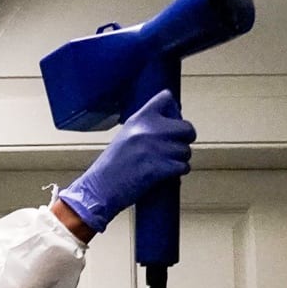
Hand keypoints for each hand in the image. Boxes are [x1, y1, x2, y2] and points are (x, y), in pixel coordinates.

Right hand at [55, 90, 193, 232]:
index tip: (171, 124)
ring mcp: (155, 148)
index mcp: (139, 118)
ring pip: (186, 150)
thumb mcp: (126, 135)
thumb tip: (171, 127)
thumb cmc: (111, 166)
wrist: (100, 188)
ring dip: (180, 159)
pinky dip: (178, 172)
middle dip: (184, 140)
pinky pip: (183, 166)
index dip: (175, 112)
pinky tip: (166, 174)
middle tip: (174, 149)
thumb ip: (146, 127)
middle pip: (186, 128)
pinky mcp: (160, 167)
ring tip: (165, 164)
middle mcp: (149, 129)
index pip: (167, 99)